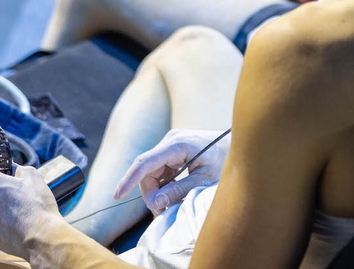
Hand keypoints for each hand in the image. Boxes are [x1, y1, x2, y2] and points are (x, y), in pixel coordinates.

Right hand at [113, 129, 230, 215]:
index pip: (145, 162)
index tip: (117, 195)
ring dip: (157, 191)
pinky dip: (163, 184)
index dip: (129, 179)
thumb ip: (179, 190)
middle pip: (146, 172)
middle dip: (151, 194)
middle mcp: (170, 141)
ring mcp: (171, 143)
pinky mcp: (172, 149)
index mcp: (178, 145)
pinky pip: (159, 170)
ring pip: (151, 173)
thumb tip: (156, 202)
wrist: (236, 145)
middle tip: (164, 212)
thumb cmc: (224, 161)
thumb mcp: (204, 180)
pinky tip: (175, 192)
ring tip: (172, 205)